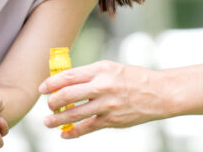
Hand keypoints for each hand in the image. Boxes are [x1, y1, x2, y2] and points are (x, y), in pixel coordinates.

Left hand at [38, 60, 163, 137]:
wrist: (159, 93)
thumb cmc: (133, 78)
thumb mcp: (111, 68)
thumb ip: (90, 74)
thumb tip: (66, 82)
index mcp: (101, 69)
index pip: (69, 76)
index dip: (51, 83)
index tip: (43, 88)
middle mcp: (102, 86)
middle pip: (67, 95)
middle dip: (52, 102)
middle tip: (47, 105)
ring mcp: (107, 105)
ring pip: (74, 115)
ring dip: (57, 120)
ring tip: (48, 122)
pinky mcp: (112, 121)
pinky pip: (87, 128)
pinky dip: (73, 133)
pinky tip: (65, 134)